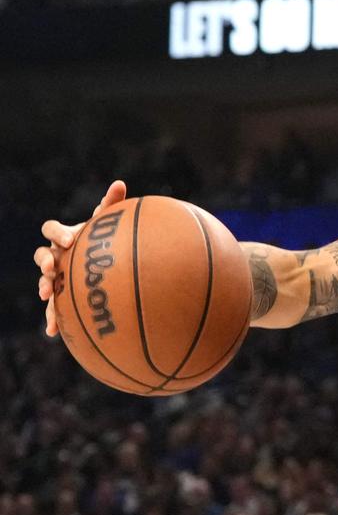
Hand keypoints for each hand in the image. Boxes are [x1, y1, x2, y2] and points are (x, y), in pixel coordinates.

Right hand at [33, 180, 126, 335]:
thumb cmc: (103, 239)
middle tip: (51, 267)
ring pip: (43, 281)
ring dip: (43, 286)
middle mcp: (55, 254)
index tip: (70, 239)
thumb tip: (120, 182)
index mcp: (64, 236)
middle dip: (43, 260)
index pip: (51, 229)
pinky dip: (53, 318)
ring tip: (46, 294)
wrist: (104, 263)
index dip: (57, 233)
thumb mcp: (107, 224)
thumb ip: (111, 204)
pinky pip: (54, 307)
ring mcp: (55, 276)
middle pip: (41, 254)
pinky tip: (53, 332)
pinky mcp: (61, 296)